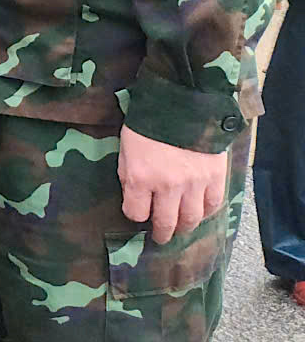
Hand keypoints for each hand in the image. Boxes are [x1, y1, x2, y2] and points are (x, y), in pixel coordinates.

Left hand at [119, 127, 228, 243]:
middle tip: (161, 237)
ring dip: (184, 227)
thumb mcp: (126, 150)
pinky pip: (212, 205)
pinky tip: (199, 213)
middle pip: (166, 223)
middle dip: (161, 233)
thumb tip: (136, 199)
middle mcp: (168, 186)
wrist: (182, 104)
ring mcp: (194, 184)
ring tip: (180, 229)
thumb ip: (130, 177)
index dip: (135, 215)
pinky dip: (205, 213)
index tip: (138, 212)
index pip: (136, 213)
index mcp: (140, 178)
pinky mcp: (215, 178)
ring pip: (191, 219)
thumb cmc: (147, 125)